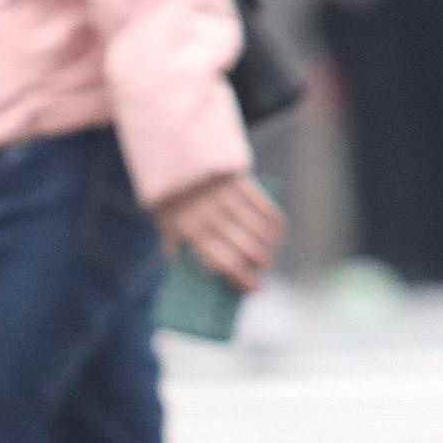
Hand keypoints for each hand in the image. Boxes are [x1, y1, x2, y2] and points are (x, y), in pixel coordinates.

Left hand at [151, 174, 283, 294]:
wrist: (172, 153)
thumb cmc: (169, 198)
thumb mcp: (164, 224)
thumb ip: (174, 247)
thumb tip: (181, 274)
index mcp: (191, 231)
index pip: (223, 262)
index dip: (243, 278)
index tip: (255, 289)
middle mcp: (212, 215)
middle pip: (247, 248)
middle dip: (261, 264)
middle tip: (264, 270)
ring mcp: (228, 197)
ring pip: (260, 229)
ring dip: (270, 246)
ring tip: (269, 255)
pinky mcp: (240, 181)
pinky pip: (266, 206)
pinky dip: (275, 223)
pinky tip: (277, 234)